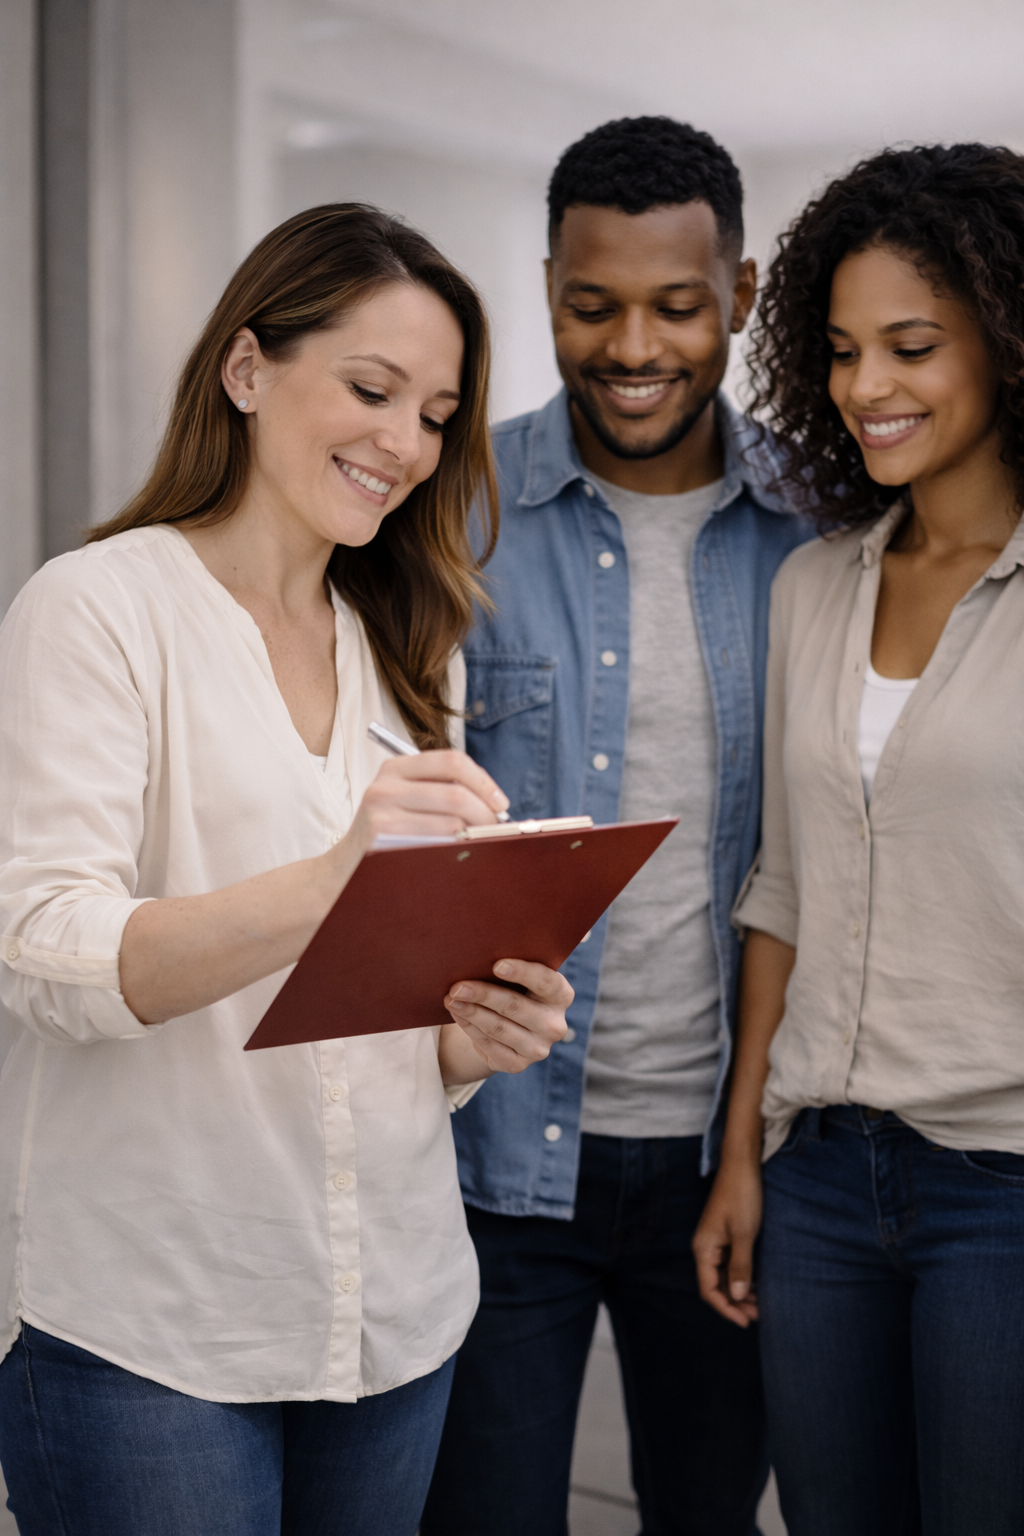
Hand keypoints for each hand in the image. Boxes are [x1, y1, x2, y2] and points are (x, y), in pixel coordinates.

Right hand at [344, 750, 509, 856]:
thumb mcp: (404, 804)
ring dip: (476, 834)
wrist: (341, 872)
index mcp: (396, 768)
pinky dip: (458, 848)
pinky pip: (438, 840)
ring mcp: (381, 809)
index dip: (484, 781)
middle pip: (456, 792)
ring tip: (481, 845)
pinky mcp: (382, 836)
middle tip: (496, 830)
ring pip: (452, 818)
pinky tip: (461, 855)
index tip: (501, 803)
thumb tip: (495, 804)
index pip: (452, 761)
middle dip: (486, 813)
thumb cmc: (385, 840)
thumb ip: (440, 794)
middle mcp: (386, 784)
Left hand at [443, 959, 572, 1075]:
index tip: (496, 965)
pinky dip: (470, 1027)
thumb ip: (513, 966)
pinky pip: (489, 1044)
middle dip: (483, 994)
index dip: (522, 972)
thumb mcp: (522, 978)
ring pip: (499, 1027)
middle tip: (457, 986)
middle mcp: (555, 1025)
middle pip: (515, 1006)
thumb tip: (482, 953)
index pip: (545, 982)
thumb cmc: (515, 990)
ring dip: (471, 1012)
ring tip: (451, 999)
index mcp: (561, 995)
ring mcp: (538, 1048)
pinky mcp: (518, 1064)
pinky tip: (458, 1014)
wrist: (510, 1027)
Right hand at [692, 1156, 763, 1327]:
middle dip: (734, 1303)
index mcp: (703, 1248)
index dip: (725, 1308)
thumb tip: (738, 1296)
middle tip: (757, 1315)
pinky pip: (730, 1264)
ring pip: (723, 1276)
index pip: (709, 1289)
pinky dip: (741, 1277)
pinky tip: (755, 1284)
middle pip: (715, 1285)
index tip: (745, 1321)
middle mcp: (705, 1247)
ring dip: (738, 1292)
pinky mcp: (725, 1235)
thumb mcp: (743, 1234)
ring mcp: (715, 1241)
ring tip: (759, 1305)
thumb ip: (741, 1266)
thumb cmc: (742, 1196)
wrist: (742, 1165)